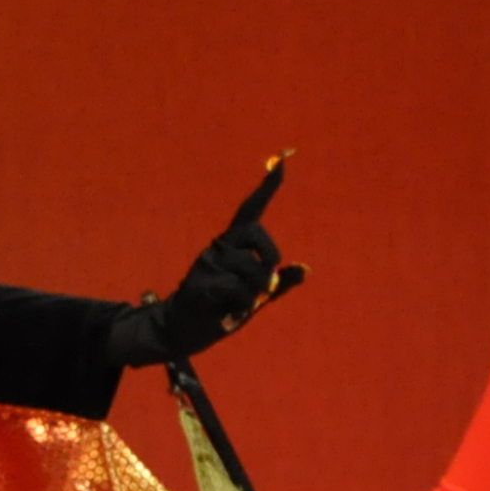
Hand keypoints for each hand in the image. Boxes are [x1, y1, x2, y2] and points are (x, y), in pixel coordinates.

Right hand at [159, 156, 306, 356]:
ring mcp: (208, 262)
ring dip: (255, 294)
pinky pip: (238, 289)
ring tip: (240, 306)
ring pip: (251, 268)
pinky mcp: (200, 282)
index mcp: (233, 245)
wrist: (184, 330)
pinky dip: (242, 307)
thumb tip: (305, 268)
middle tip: (266, 285)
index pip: (251, 209)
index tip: (282, 160)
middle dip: (270, 257)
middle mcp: (219, 246)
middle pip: (256, 234)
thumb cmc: (221, 310)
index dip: (268, 187)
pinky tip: (229, 314)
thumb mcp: (255, 297)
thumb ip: (278, 283)